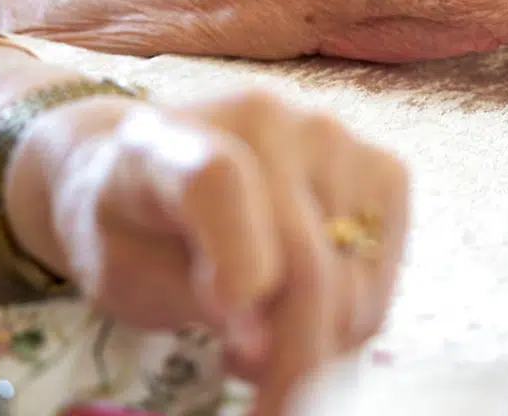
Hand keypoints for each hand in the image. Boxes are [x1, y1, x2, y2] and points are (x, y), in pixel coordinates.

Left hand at [7, 91, 410, 415]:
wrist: (156, 165)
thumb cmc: (130, 228)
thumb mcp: (122, 271)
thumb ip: (185, 293)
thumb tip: (263, 336)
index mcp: (168, 140)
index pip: (218, 182)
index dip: (238, 259)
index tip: (236, 338)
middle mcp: (262, 119)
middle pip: (306, 257)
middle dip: (292, 356)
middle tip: (266, 405)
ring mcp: (332, 137)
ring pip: (355, 277)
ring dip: (323, 343)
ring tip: (264, 345)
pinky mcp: (381, 168)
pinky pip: (385, 270)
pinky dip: (354, 318)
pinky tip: (304, 316)